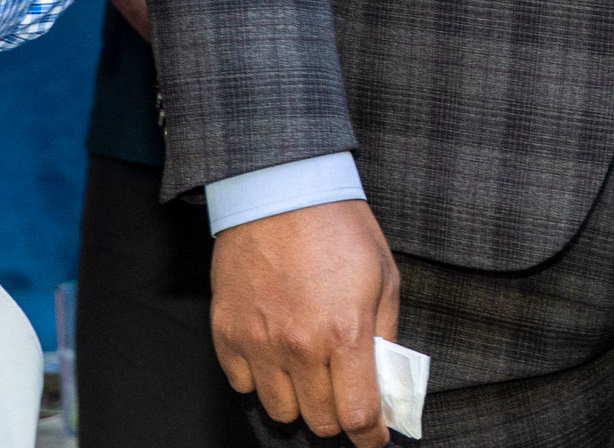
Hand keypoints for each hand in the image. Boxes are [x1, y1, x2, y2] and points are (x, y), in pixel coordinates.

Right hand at [212, 202, 401, 444]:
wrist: (279, 190)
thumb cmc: (338, 228)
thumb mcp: (384, 276)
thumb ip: (385, 335)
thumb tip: (386, 380)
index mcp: (345, 332)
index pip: (357, 415)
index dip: (370, 435)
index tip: (374, 438)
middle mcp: (299, 346)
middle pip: (319, 420)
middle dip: (338, 414)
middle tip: (344, 392)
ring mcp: (258, 343)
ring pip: (280, 410)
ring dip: (299, 399)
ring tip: (309, 369)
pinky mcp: (226, 334)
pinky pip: (244, 385)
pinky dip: (262, 378)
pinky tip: (276, 352)